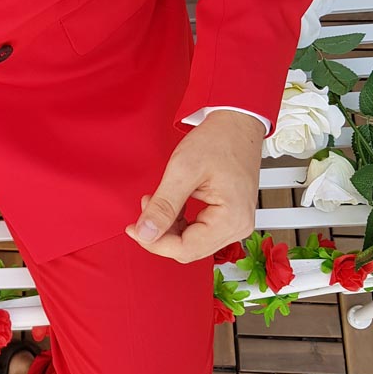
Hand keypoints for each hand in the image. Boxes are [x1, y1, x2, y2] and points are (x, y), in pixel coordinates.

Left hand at [124, 109, 265, 262]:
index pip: (186, 249)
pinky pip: (198, 232)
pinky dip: (179, 222)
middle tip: (144, 209)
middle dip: (160, 233)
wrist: (236, 124)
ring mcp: (235, 223)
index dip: (155, 242)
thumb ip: (163, 205)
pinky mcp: (229, 218)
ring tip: (154, 202)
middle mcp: (238, 227)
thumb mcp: (183, 170)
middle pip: (189, 249)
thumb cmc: (218, 140)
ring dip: (168, 228)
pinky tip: (169, 205)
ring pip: (192, 242)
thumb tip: (145, 233)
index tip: (134, 228)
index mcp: (231, 219)